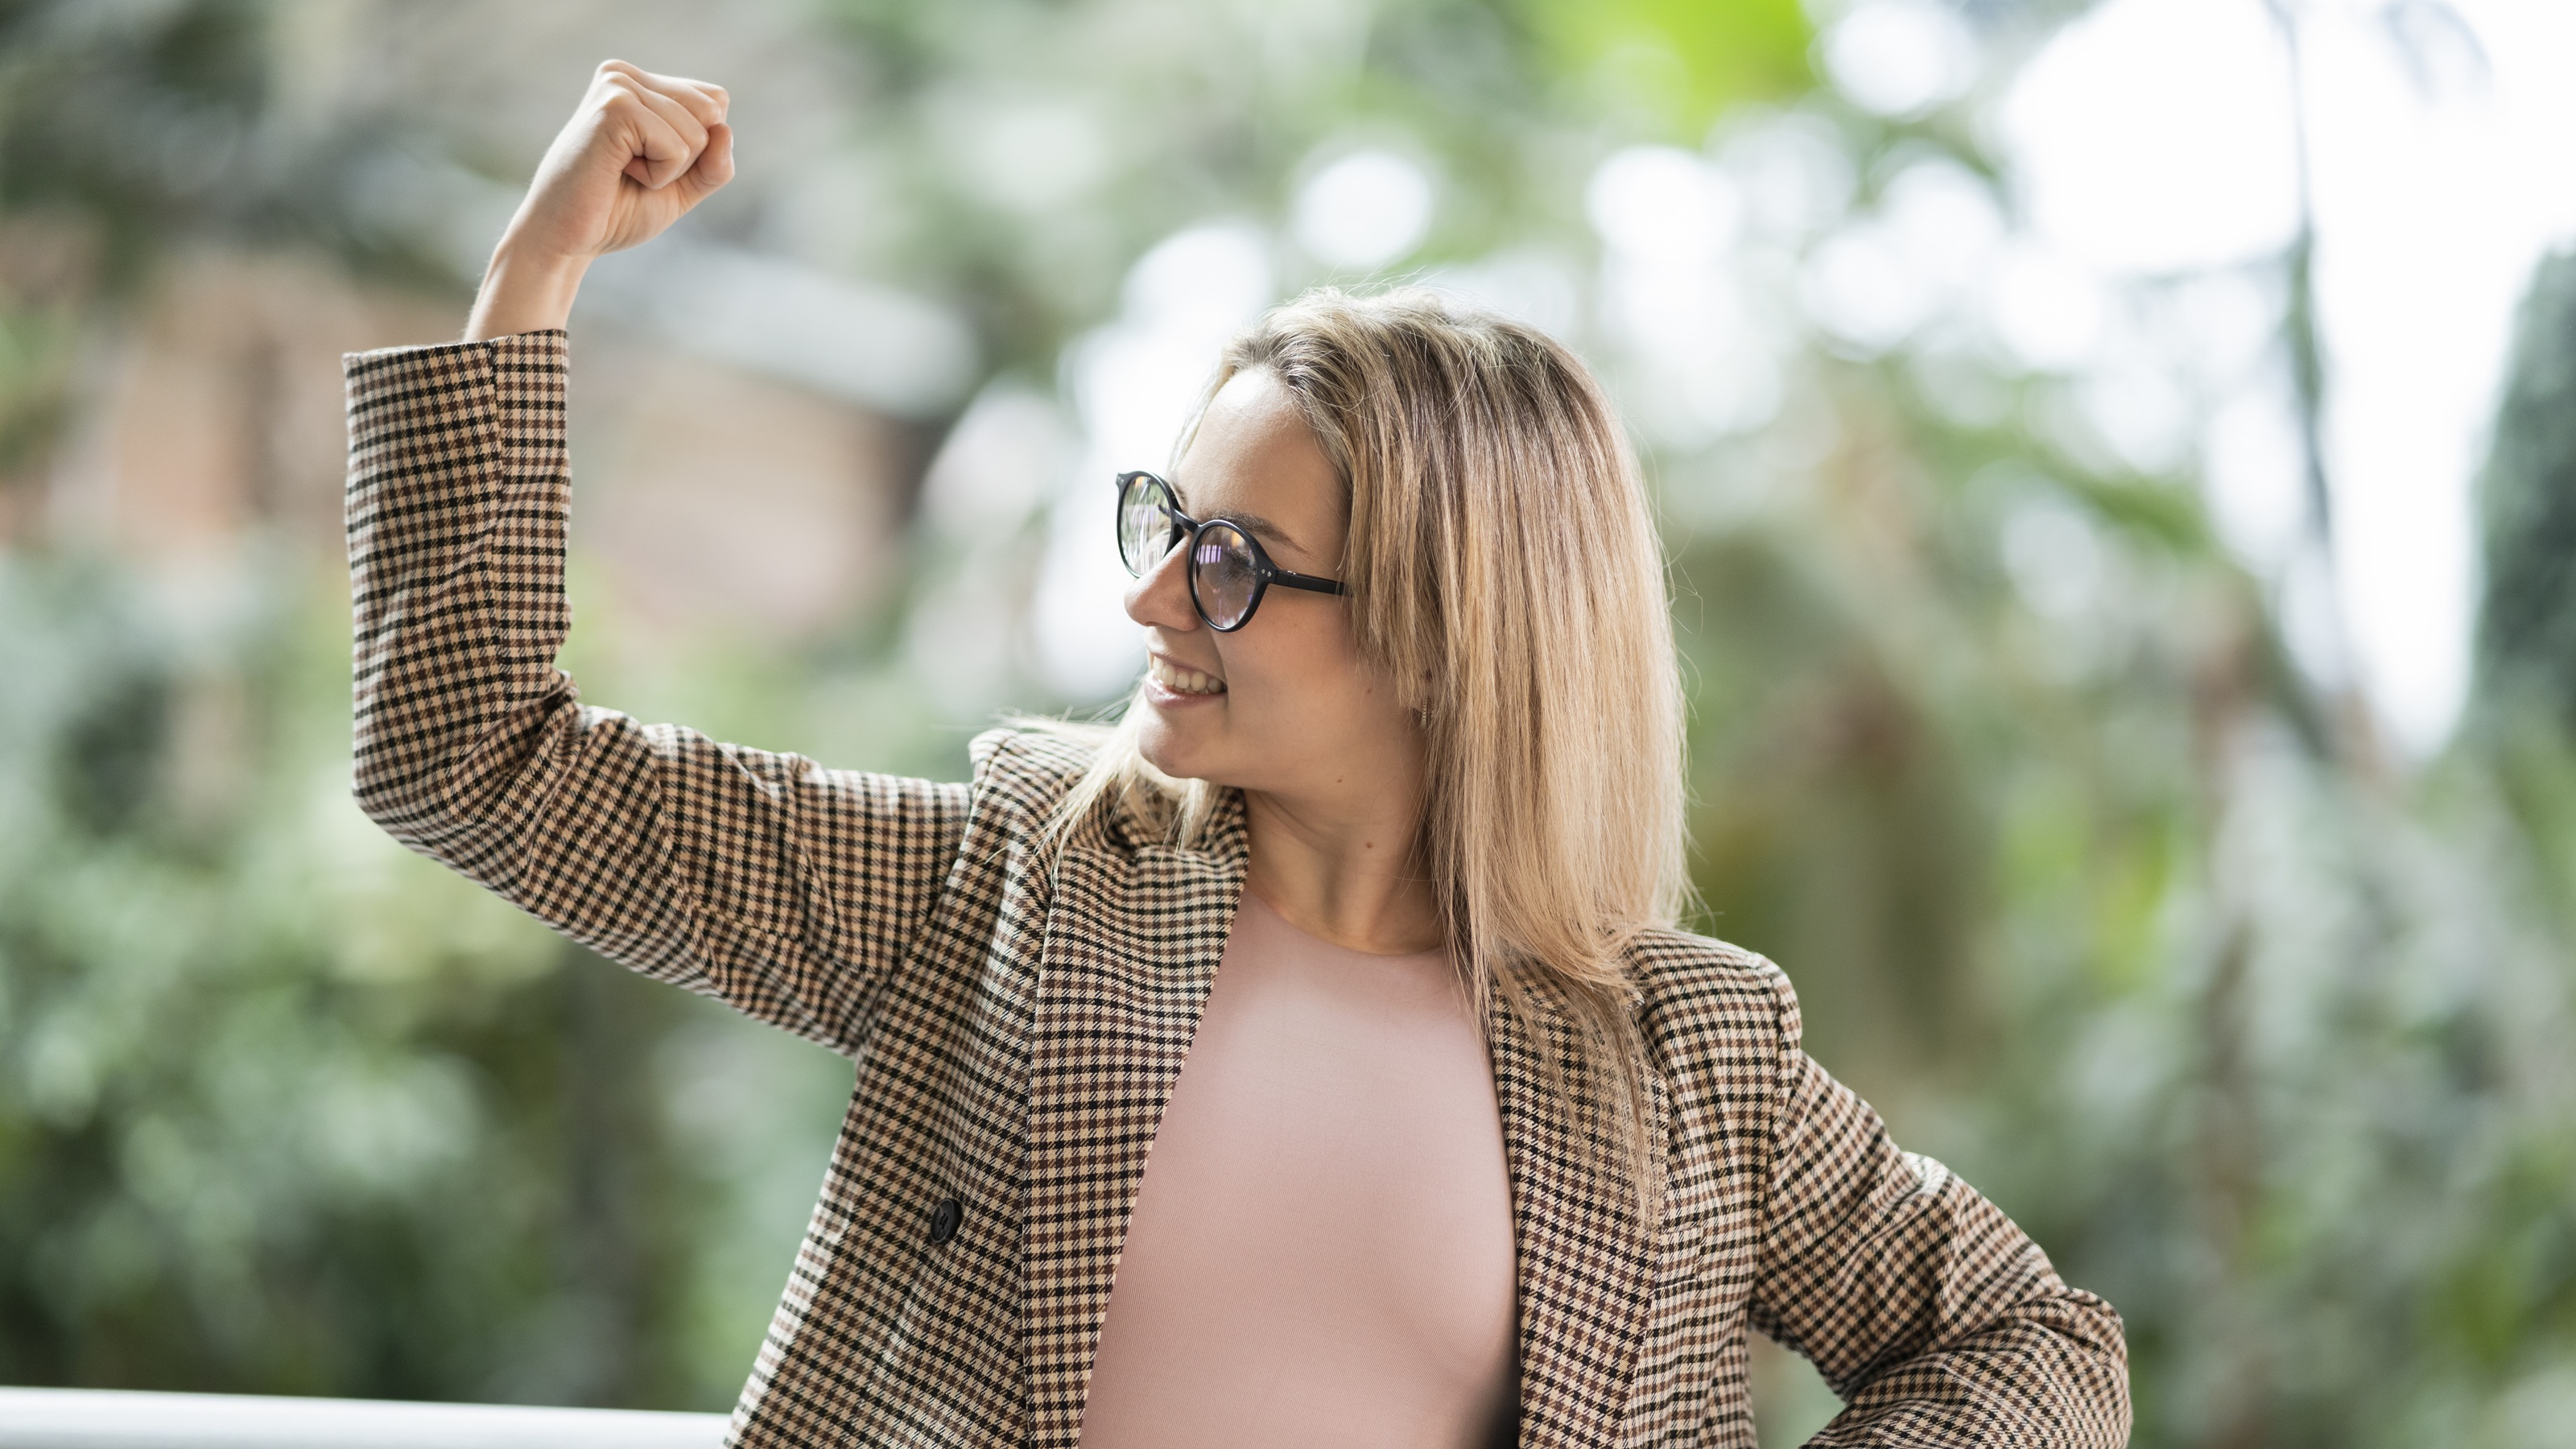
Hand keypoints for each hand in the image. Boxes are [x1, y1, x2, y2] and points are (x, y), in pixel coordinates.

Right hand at [465, 61, 734, 339]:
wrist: (566, 239)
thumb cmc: (617, 212)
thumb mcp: (683, 187)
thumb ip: (715, 163)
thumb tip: (725, 129)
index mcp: (639, 83)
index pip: (715, 102)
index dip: (700, 149)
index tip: (650, 164)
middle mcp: (625, 75)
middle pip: (713, 112)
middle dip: (688, 158)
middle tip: (635, 171)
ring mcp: (617, 86)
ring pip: (699, 132)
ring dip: (669, 170)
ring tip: (622, 172)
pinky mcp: (615, 108)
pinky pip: (678, 148)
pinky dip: (659, 175)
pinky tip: (618, 172)